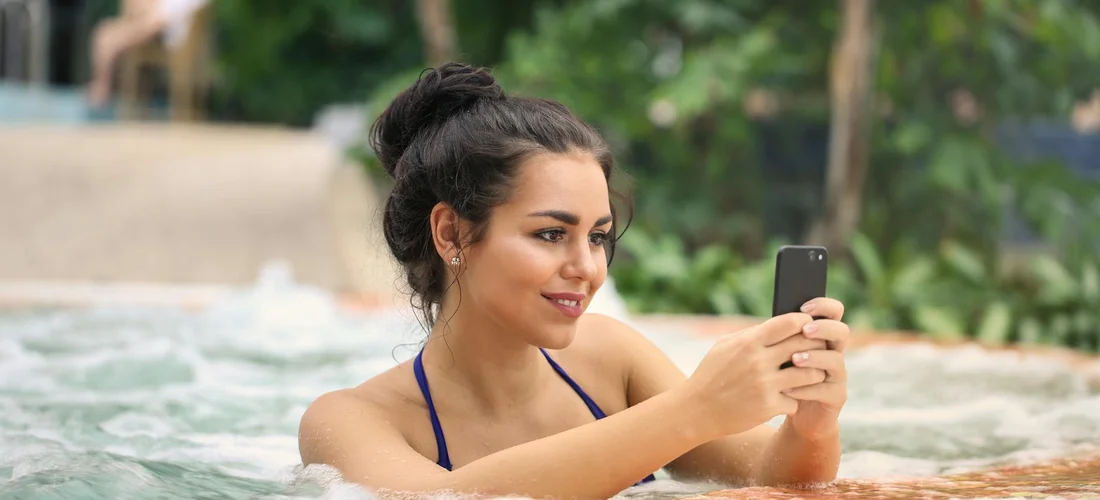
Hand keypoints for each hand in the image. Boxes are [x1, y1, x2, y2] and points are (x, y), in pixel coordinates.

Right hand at [681, 312, 831, 439]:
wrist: (697, 410)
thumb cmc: (711, 374)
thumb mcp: (724, 346)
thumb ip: (751, 335)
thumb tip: (778, 325)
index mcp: (748, 342)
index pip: (789, 323)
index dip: (804, 321)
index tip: (808, 325)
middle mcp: (759, 362)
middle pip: (805, 345)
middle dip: (816, 345)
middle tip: (819, 349)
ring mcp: (765, 385)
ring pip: (810, 374)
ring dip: (813, 374)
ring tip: (810, 375)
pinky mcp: (768, 407)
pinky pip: (796, 400)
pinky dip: (794, 400)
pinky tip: (787, 399)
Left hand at [782, 297, 849, 440]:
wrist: (787, 412)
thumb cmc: (778, 376)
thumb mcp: (776, 353)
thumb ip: (779, 337)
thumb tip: (771, 319)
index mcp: (821, 336)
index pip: (834, 312)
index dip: (824, 306)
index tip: (804, 306)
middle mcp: (834, 352)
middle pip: (841, 331)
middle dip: (824, 328)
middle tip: (805, 331)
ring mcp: (837, 374)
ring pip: (835, 360)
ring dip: (814, 357)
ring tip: (794, 359)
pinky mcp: (836, 396)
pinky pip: (826, 389)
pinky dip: (806, 388)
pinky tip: (788, 388)